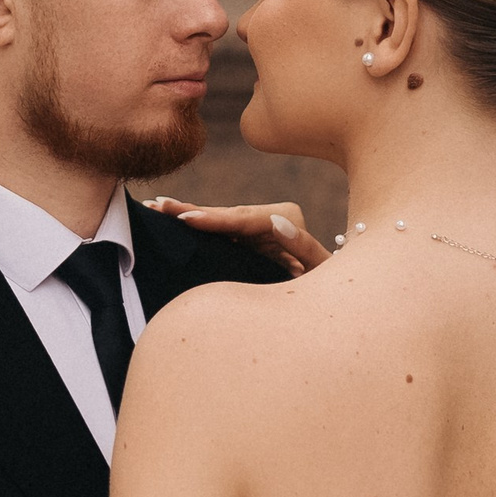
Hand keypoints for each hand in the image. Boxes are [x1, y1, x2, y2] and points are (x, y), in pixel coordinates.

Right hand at [142, 196, 328, 275]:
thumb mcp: (324, 268)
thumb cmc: (333, 285)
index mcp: (286, 217)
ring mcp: (259, 225)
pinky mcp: (250, 238)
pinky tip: (172, 218)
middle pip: (226, 214)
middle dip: (191, 211)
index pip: (242, 219)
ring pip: (219, 220)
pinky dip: (197, 224)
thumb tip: (275, 221)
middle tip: (158, 205)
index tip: (186, 218)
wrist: (338, 291)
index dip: (214, 220)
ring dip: (187, 214)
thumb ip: (302, 245)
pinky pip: (220, 230)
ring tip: (157, 207)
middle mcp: (271, 215)